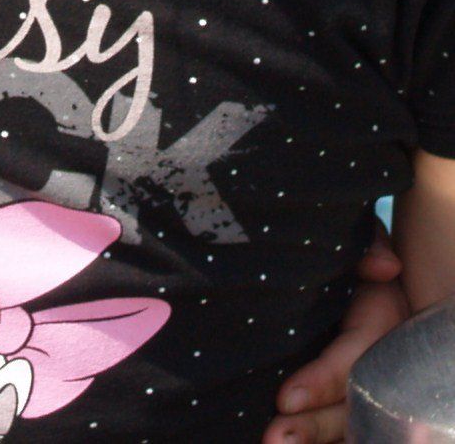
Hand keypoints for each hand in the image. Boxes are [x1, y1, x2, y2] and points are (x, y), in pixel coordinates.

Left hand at [261, 230, 407, 443]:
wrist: (355, 261)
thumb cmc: (350, 248)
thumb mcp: (360, 237)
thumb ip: (366, 245)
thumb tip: (385, 266)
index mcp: (383, 320)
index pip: (353, 358)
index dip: (322, 380)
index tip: (284, 398)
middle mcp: (380, 360)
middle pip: (350, 404)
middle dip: (314, 426)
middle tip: (274, 437)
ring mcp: (368, 380)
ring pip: (345, 422)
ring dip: (311, 437)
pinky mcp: (347, 391)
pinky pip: (338, 421)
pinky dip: (317, 436)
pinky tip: (284, 442)